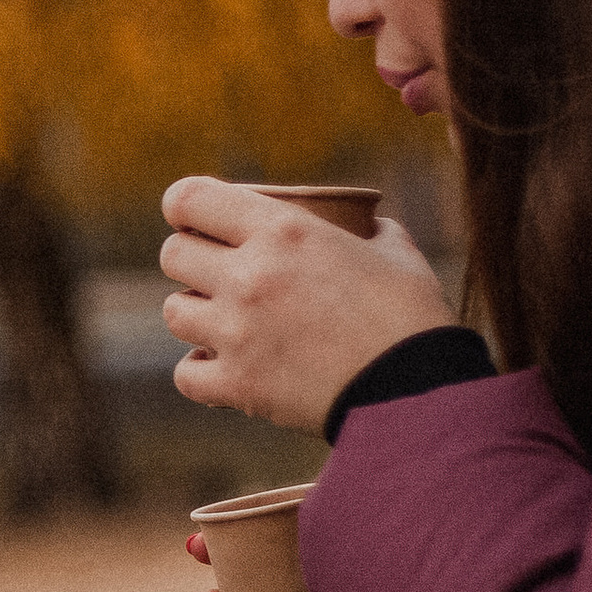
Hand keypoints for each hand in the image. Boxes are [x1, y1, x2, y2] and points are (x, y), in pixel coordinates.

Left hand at [161, 178, 452, 432]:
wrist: (418, 392)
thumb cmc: (413, 318)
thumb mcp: (395, 251)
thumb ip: (367, 231)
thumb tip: (366, 227)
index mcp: (284, 231)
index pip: (190, 199)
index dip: (184, 206)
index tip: (192, 218)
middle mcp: (250, 275)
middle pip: (173, 254)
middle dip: (190, 260)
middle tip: (214, 273)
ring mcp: (237, 332)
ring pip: (174, 312)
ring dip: (195, 315)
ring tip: (223, 322)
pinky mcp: (238, 384)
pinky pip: (186, 374)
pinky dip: (200, 372)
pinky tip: (223, 368)